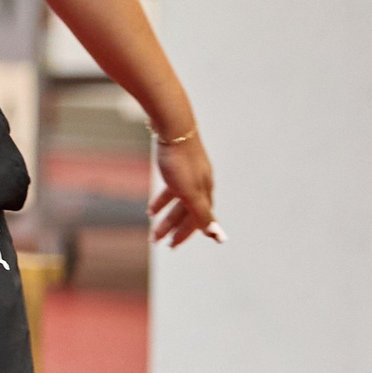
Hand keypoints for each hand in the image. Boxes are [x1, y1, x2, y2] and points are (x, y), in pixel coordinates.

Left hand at [150, 133, 219, 247]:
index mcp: (205, 193)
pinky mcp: (179, 164)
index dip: (185, 234)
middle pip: (187, 212)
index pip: (198, 220)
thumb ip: (203, 215)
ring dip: (166, 215)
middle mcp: (201, 184)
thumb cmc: (180, 160)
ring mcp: (191, 174)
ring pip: (178, 201)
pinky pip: (172, 188)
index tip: (172, 246)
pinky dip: (163, 199)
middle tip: (156, 240)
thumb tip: (218, 237)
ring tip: (152, 224)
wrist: (173, 126)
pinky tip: (152, 205)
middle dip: (172, 227)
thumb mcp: (189, 191)